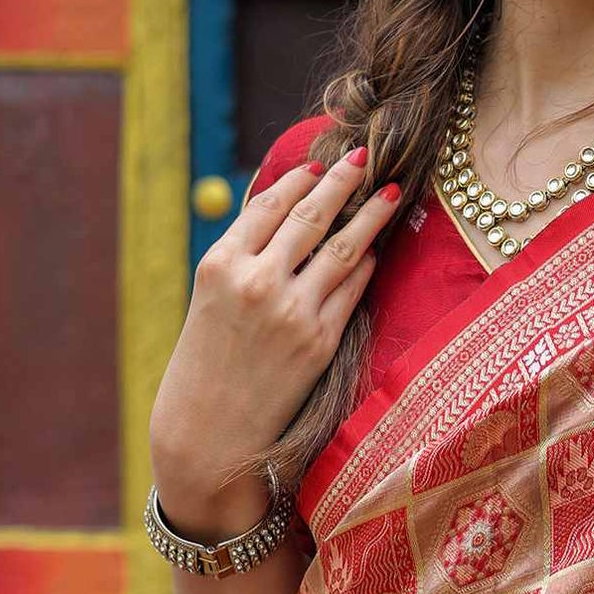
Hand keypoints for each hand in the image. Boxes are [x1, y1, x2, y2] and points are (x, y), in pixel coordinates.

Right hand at [150, 147, 401, 492]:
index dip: (298, 180)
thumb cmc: (203, 366)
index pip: (268, 204)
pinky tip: (376, 251)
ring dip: (371, 215)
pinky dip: (366, 266)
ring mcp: (292, 311)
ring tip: (391, 193)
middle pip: (311, 216)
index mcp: (219, 264)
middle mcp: (256, 281)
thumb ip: (244, 261)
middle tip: (366, 159)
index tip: (319, 165)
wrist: (208, 435)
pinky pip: (353, 290)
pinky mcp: (320, 341)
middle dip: (343, 182)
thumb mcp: (207, 301)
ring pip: (343, 247)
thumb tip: (288, 220)